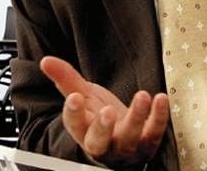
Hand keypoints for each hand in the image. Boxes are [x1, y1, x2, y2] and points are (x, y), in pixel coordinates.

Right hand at [40, 56, 169, 165]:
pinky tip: (161, 99)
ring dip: (137, 117)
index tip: (74, 97)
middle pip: (99, 142)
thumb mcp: (83, 97)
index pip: (74, 126)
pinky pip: (155, 133)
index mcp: (84, 132)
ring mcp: (126, 147)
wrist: (124, 139)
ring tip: (141, 95)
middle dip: (102, 127)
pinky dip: (159, 117)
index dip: (73, 114)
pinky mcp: (148, 144)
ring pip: (130, 138)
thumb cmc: (100, 118)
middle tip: (107, 111)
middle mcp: (103, 144)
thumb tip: (45, 60)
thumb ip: (65, 79)